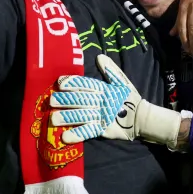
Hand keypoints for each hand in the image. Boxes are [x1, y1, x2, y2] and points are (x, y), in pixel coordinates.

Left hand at [50, 55, 181, 147]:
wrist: (142, 118)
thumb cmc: (128, 98)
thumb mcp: (121, 82)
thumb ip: (110, 70)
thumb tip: (99, 56)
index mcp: (104, 89)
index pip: (86, 85)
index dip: (73, 83)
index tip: (60, 83)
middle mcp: (101, 102)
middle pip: (80, 100)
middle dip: (65, 100)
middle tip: (51, 101)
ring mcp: (101, 116)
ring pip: (81, 116)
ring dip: (67, 117)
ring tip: (53, 119)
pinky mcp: (103, 130)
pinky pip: (88, 132)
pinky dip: (77, 135)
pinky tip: (64, 137)